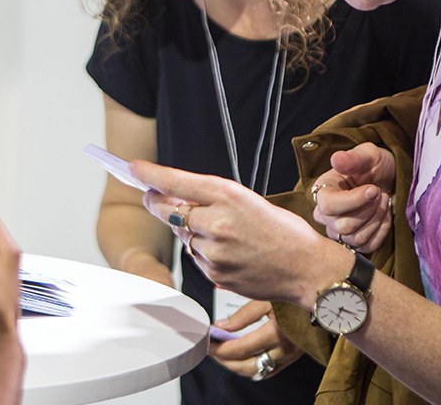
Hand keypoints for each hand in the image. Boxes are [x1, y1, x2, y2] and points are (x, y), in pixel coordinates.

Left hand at [130, 160, 329, 305]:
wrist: (308, 270)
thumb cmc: (282, 229)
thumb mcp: (247, 199)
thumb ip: (211, 196)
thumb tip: (174, 193)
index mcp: (227, 195)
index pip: (176, 181)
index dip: (150, 174)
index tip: (132, 167)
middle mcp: (216, 222)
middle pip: (167, 209)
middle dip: (155, 201)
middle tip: (150, 195)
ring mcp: (214, 252)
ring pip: (182, 235)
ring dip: (187, 229)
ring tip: (220, 230)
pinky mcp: (214, 274)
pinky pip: (196, 257)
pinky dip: (203, 250)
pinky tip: (228, 250)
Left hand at [209, 300, 301, 378]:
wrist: (323, 298)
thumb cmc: (295, 294)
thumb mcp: (266, 298)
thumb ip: (243, 315)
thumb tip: (222, 325)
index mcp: (276, 333)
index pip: (241, 349)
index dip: (221, 348)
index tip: (209, 342)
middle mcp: (284, 350)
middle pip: (248, 366)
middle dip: (226, 361)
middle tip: (212, 351)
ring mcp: (289, 356)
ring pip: (258, 371)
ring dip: (238, 366)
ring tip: (224, 354)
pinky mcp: (293, 356)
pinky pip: (270, 370)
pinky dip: (253, 367)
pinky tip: (244, 358)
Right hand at [312, 144, 395, 252]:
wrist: (386, 179)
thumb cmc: (373, 165)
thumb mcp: (367, 155)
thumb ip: (353, 158)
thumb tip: (336, 160)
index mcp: (322, 191)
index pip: (329, 206)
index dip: (354, 201)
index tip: (374, 189)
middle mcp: (324, 214)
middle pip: (344, 226)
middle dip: (370, 211)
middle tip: (382, 194)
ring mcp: (337, 231)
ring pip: (356, 238)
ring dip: (377, 220)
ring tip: (384, 201)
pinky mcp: (353, 242)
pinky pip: (367, 246)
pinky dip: (381, 231)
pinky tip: (385, 215)